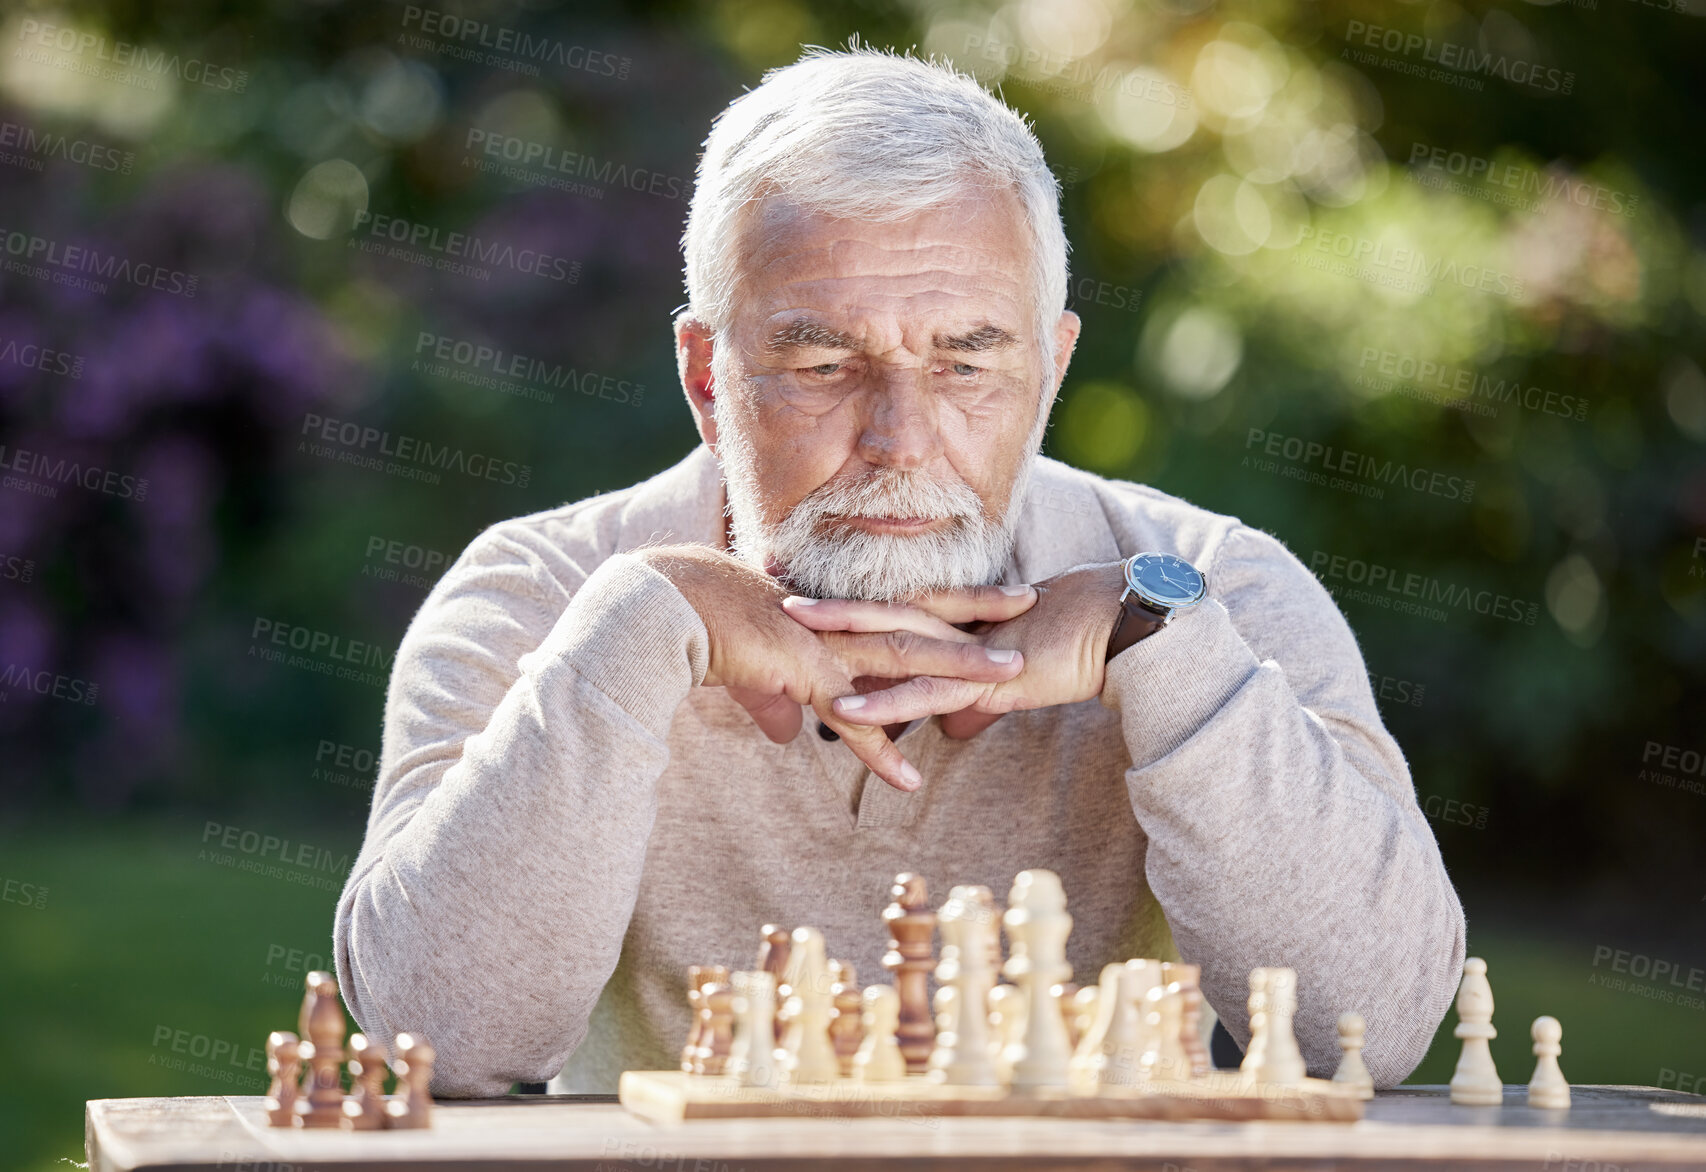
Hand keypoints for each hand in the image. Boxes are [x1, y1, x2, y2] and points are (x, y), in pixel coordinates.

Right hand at [633, 546, 1037, 790]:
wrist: (667, 610)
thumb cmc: (703, 623)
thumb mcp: (752, 663)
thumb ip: (777, 697)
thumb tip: (786, 730)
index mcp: (833, 611)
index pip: (907, 599)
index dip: (955, 597)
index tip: (998, 594)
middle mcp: (838, 622)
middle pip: (922, 616)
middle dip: (980, 615)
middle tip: (1033, 608)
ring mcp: (825, 647)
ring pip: (905, 659)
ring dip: (956, 672)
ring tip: (1005, 683)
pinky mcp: (801, 676)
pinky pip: (851, 721)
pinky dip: (881, 751)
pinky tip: (910, 779)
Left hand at [781, 562, 1126, 738]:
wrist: (1121, 637)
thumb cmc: (1075, 649)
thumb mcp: (1014, 684)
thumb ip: (977, 705)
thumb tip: (954, 732)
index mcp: (958, 619)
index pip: (890, 604)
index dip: (845, 599)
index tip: (798, 590)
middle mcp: (954, 626)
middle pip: (876, 610)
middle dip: (823, 605)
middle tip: (769, 591)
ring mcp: (965, 652)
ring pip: (890, 643)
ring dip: (838, 640)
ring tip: (788, 636)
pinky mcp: (982, 682)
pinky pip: (923, 694)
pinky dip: (883, 702)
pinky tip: (845, 710)